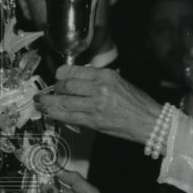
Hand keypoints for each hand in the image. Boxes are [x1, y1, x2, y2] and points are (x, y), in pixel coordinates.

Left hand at [35, 65, 163, 144]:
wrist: (151, 121)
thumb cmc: (138, 103)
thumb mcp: (120, 83)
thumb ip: (99, 81)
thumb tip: (79, 82)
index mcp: (106, 75)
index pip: (74, 71)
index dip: (61, 75)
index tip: (57, 77)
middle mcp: (99, 88)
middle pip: (66, 85)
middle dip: (54, 90)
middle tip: (49, 93)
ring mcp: (96, 105)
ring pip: (64, 102)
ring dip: (48, 103)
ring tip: (41, 103)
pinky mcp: (95, 121)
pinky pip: (69, 117)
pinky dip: (56, 115)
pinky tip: (49, 113)